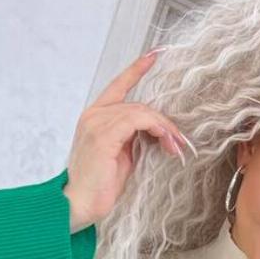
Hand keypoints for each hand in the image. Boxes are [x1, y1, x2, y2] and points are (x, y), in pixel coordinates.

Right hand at [62, 50, 195, 230]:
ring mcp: (97, 122)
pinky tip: (166, 141)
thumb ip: (133, 138)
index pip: (118, 86)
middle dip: (164, 122)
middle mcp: (94, 114)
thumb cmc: (99, 185)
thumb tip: (155, 132)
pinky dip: (156, 128)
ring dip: (164, 128)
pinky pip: (138, 120)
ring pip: (141, 111)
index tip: (153, 55)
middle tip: (180, 142)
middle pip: (138, 104)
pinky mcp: (104, 134)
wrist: (79, 203)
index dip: (136, 69)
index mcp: (96, 117)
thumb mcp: (122, 156)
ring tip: (176, 146)